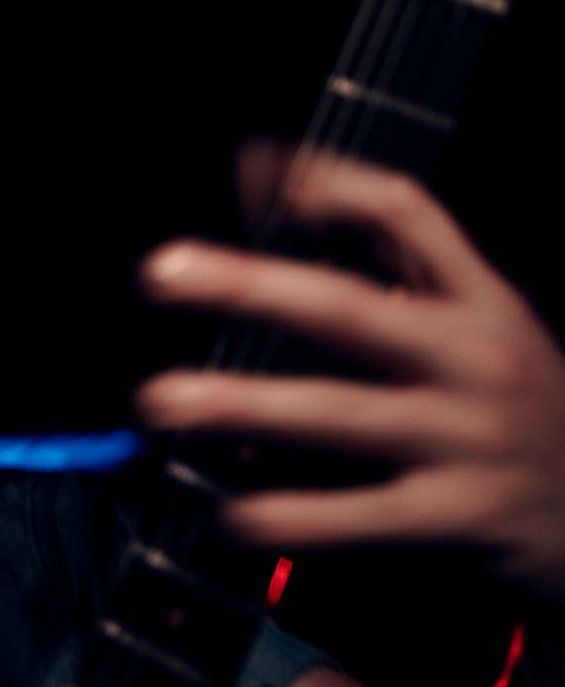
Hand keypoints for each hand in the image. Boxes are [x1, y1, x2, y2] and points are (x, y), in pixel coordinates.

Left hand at [132, 148, 564, 602]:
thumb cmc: (525, 412)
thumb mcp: (482, 327)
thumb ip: (393, 267)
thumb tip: (284, 189)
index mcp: (479, 303)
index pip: (407, 214)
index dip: (329, 186)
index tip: (256, 169)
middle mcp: (474, 360)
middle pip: (347, 308)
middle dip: (247, 284)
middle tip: (163, 272)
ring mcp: (467, 438)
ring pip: (337, 412)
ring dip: (238, 403)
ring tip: (161, 399)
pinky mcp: (459, 516)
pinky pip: (357, 516)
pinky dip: (287, 517)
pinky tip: (230, 514)